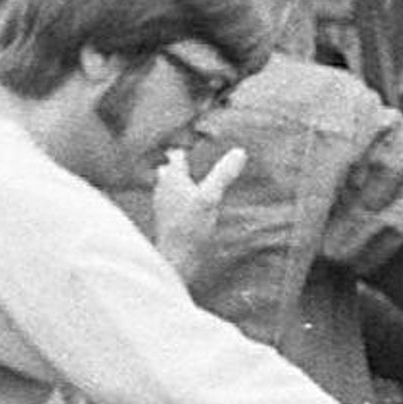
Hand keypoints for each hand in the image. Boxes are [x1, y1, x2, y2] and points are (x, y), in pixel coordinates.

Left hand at [149, 143, 244, 279]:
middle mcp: (163, 188)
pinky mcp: (166, 220)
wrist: (175, 258)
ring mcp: (163, 205)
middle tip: (199, 162)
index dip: (187, 149)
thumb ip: (223, 174)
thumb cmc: (190, 227)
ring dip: (180, 182)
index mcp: (172, 178)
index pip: (177, 155)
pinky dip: (181, 199)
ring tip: (196, 182)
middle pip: (170, 170)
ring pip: (168, 186)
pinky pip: (172, 202)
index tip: (201, 144)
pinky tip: (192, 206)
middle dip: (181, 165)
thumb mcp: (211, 198)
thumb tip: (239, 152)